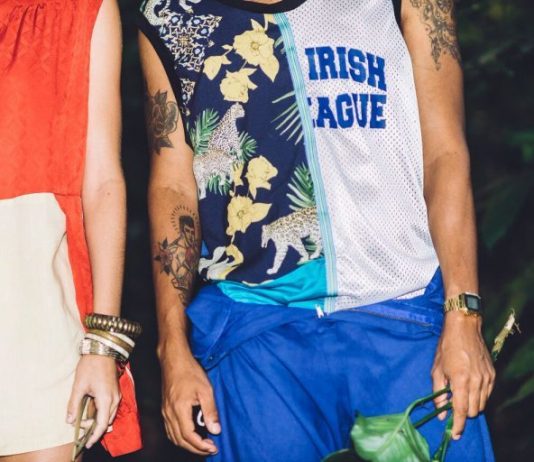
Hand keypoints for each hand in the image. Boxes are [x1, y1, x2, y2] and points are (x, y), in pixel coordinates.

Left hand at [66, 355, 120, 447]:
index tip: (87, 444)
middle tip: (80, 426)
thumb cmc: (90, 366)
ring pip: (109, 415)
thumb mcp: (78, 385)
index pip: (101, 424)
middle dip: (94, 428)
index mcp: (106, 399)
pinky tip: (92, 411)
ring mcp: (117, 395)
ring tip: (84, 420)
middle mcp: (114, 399)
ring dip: (98, 420)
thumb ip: (74, 404)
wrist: (102, 350)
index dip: (94, 436)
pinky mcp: (115, 391)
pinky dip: (102, 413)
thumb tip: (69, 420)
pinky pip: (110, 408)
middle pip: (106, 421)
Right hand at [160, 347, 220, 455]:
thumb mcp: (205, 390)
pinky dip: (179, 437)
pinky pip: (169, 429)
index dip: (201, 446)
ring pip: (173, 437)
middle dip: (195, 448)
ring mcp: (165, 411)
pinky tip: (190, 434)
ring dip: (187, 444)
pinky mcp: (164, 408)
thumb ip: (210, 411)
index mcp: (179, 409)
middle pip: (180, 440)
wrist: (174, 359)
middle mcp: (169, 413)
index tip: (213, 447)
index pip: (189, 436)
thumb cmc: (190, 371)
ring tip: (202, 444)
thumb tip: (215, 430)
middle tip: (210, 448)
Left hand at [432, 312, 495, 439]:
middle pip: (473, 411)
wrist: (464, 328)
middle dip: (462, 414)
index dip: (458, 426)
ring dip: (471, 405)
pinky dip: (479, 396)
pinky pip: (487, 394)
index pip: (461, 411)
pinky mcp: (492, 375)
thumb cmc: (446, 347)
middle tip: (452, 406)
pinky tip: (469, 387)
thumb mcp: (436, 369)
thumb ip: (439, 393)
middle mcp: (476, 382)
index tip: (454, 435)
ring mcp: (487, 378)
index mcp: (460, 381)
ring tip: (460, 394)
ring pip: (481, 404)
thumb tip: (441, 413)